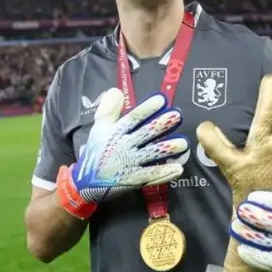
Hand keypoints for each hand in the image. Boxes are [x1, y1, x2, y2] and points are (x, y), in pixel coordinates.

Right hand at [57, 88, 187, 218]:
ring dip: (168, 149)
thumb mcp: (99, 128)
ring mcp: (130, 164)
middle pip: (145, 134)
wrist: (87, 182)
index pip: (133, 118)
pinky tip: (179, 168)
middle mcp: (124, 146)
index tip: (161, 100)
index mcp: (116, 132)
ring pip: (152, 154)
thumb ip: (108, 109)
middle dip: (162, 125)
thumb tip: (117, 90)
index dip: (147, 109)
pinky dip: (165, 172)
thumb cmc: (97, 151)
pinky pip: (152, 175)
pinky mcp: (135, 179)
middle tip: (177, 116)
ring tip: (183, 143)